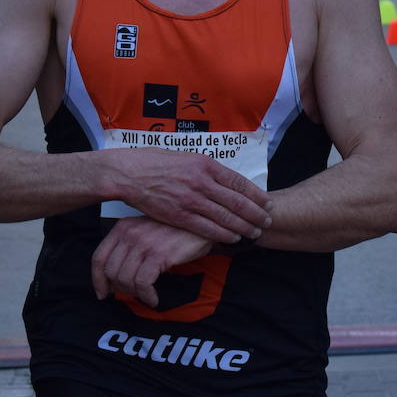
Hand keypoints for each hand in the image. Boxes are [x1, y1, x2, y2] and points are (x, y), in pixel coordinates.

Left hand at [91, 217, 212, 304]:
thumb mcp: (147, 231)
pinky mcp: (159, 254)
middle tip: (134, 294)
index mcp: (123, 226)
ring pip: (125, 280)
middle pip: (110, 272)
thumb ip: (129, 247)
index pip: (98, 258)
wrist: (204, 223)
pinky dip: (147, 296)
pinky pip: (142, 283)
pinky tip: (154, 298)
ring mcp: (144, 243)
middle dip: (120, 289)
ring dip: (135, 294)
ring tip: (147, 295)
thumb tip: (114, 277)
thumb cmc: (177, 230)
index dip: (98, 280)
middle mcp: (130, 233)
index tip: (103, 293)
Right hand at [110, 149, 271, 243]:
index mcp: (206, 164)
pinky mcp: (179, 215)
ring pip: (226, 217)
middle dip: (256, 213)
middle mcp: (202, 181)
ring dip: (244, 226)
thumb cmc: (155, 162)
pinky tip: (234, 239)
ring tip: (255, 233)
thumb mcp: (186, 158)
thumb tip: (223, 179)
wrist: (129, 173)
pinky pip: (207, 228)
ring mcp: (191, 199)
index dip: (256, 195)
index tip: (267, 202)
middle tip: (268, 221)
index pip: (239, 182)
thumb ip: (205, 169)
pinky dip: (223, 235)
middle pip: (238, 201)